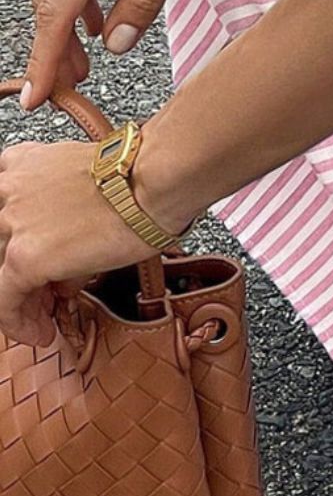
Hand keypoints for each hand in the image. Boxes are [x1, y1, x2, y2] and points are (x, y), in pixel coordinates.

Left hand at [0, 137, 173, 348]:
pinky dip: (18, 323)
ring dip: (21, 297)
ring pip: (0, 270)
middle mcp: (11, 189)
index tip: (39, 260)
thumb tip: (69, 271)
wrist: (154, 181)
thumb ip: (68, 224)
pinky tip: (39, 333)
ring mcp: (13, 222)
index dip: (18, 238)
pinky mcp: (24, 257)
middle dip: (20, 268)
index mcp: (26, 162)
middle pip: (3, 241)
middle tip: (44, 291)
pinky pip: (5, 300)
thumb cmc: (141, 177)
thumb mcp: (91, 190)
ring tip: (43, 316)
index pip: (4, 205)